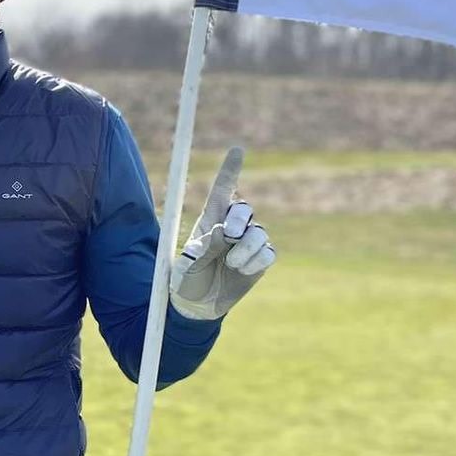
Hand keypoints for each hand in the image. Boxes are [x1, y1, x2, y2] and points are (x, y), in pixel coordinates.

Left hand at [168, 145, 275, 320]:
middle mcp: (231, 227)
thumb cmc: (187, 280)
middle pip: (244, 209)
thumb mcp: (187, 264)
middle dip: (238, 221)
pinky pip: (268, 252)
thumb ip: (204, 247)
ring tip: (231, 264)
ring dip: (246, 248)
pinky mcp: (260, 260)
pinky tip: (242, 272)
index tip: (237, 150)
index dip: (230, 170)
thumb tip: (223, 232)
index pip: (223, 190)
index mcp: (209, 220)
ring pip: (259, 232)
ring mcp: (248, 243)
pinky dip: (255, 262)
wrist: (198, 305)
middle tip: (228, 236)